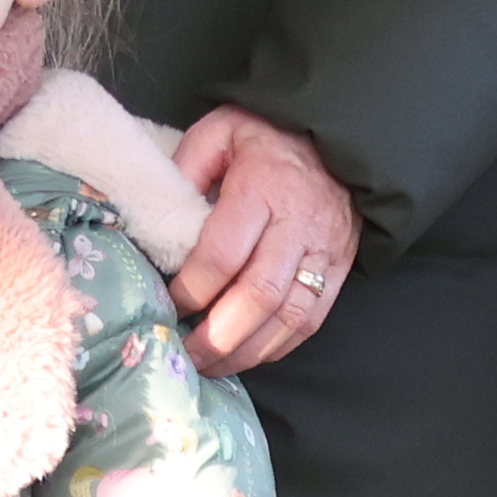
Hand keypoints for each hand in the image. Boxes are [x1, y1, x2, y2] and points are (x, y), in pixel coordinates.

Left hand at [169, 109, 360, 372]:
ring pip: (290, 316)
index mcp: (262, 186)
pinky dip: (279, 345)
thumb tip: (155, 214)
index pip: (223, 253)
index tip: (167, 304)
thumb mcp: (219, 130)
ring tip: (211, 365)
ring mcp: (325, 250)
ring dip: (248, 350)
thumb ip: (186, 166)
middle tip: (184, 354)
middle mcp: (298, 223)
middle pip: (258, 294)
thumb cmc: (267, 133)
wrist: (337, 132)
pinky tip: (249, 355)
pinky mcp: (341, 267)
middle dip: (218, 336)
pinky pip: (313, 319)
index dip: (192, 288)